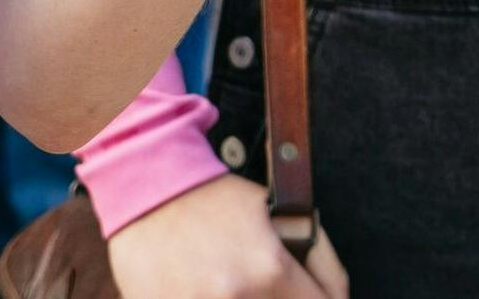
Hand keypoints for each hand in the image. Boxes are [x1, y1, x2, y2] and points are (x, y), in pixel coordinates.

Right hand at [102, 174, 348, 297]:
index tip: (314, 293)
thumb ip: (317, 255)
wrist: (144, 191)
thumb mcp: (276, 211)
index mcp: (269, 270)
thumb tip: (334, 294)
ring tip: (235, 283)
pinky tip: (207, 288)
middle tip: (271, 287)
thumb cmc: (211, 199)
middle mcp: (238, 298)